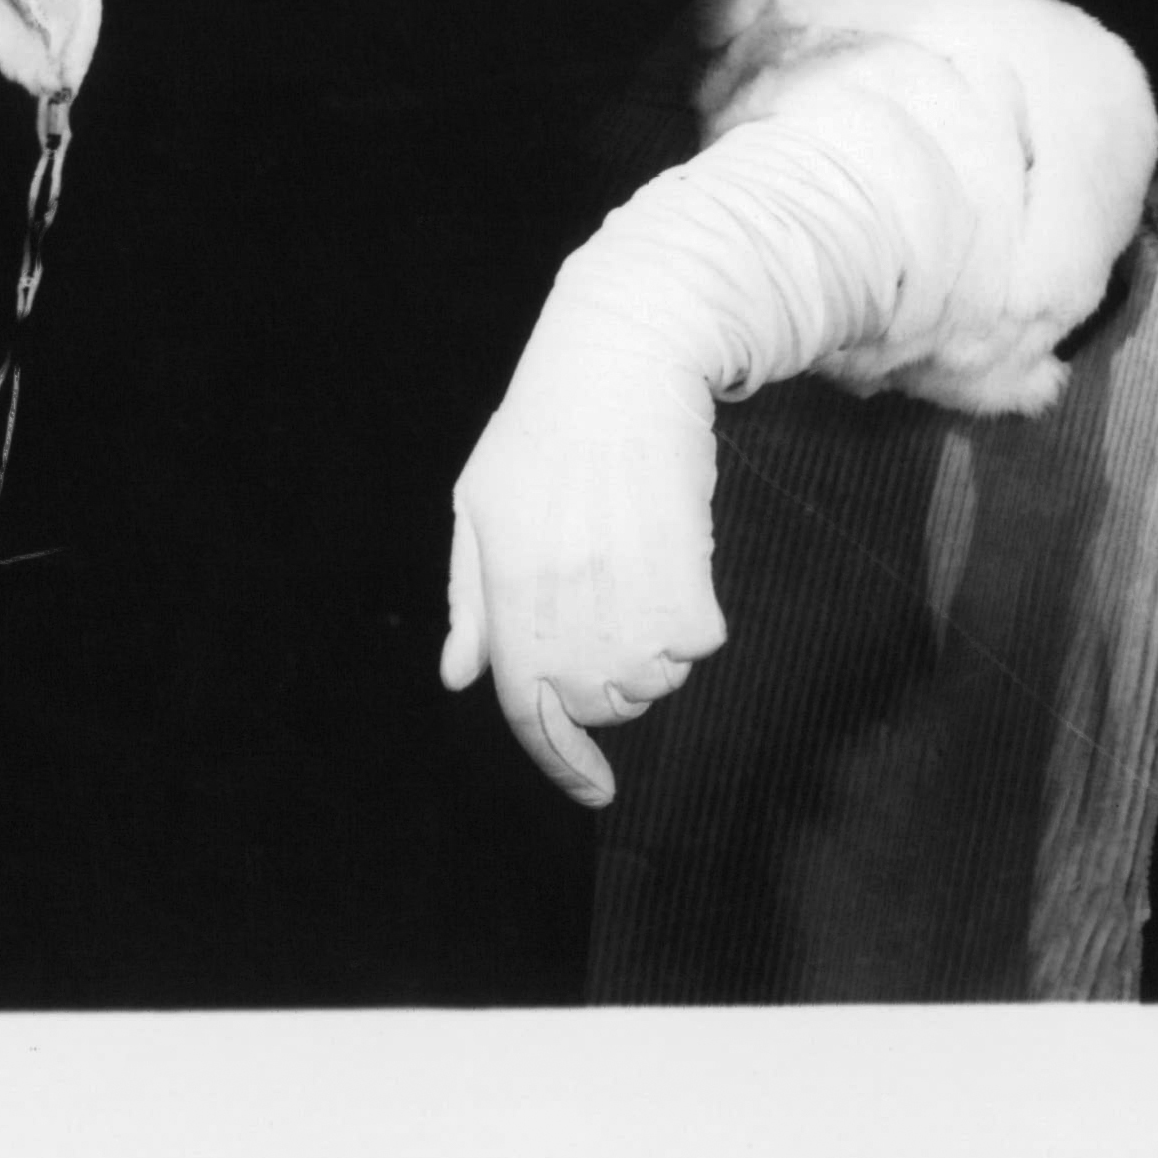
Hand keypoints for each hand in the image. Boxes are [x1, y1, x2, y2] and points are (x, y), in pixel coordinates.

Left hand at [436, 295, 728, 811]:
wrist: (624, 363)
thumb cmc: (544, 431)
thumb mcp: (479, 507)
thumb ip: (470, 602)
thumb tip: (460, 676)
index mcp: (508, 601)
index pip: (529, 714)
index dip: (560, 764)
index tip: (594, 793)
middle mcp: (565, 619)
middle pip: (596, 706)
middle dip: (601, 678)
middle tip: (603, 602)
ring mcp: (628, 610)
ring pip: (652, 679)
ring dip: (648, 647)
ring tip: (635, 568)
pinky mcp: (689, 591)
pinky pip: (697, 644)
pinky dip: (691, 618)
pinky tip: (672, 558)